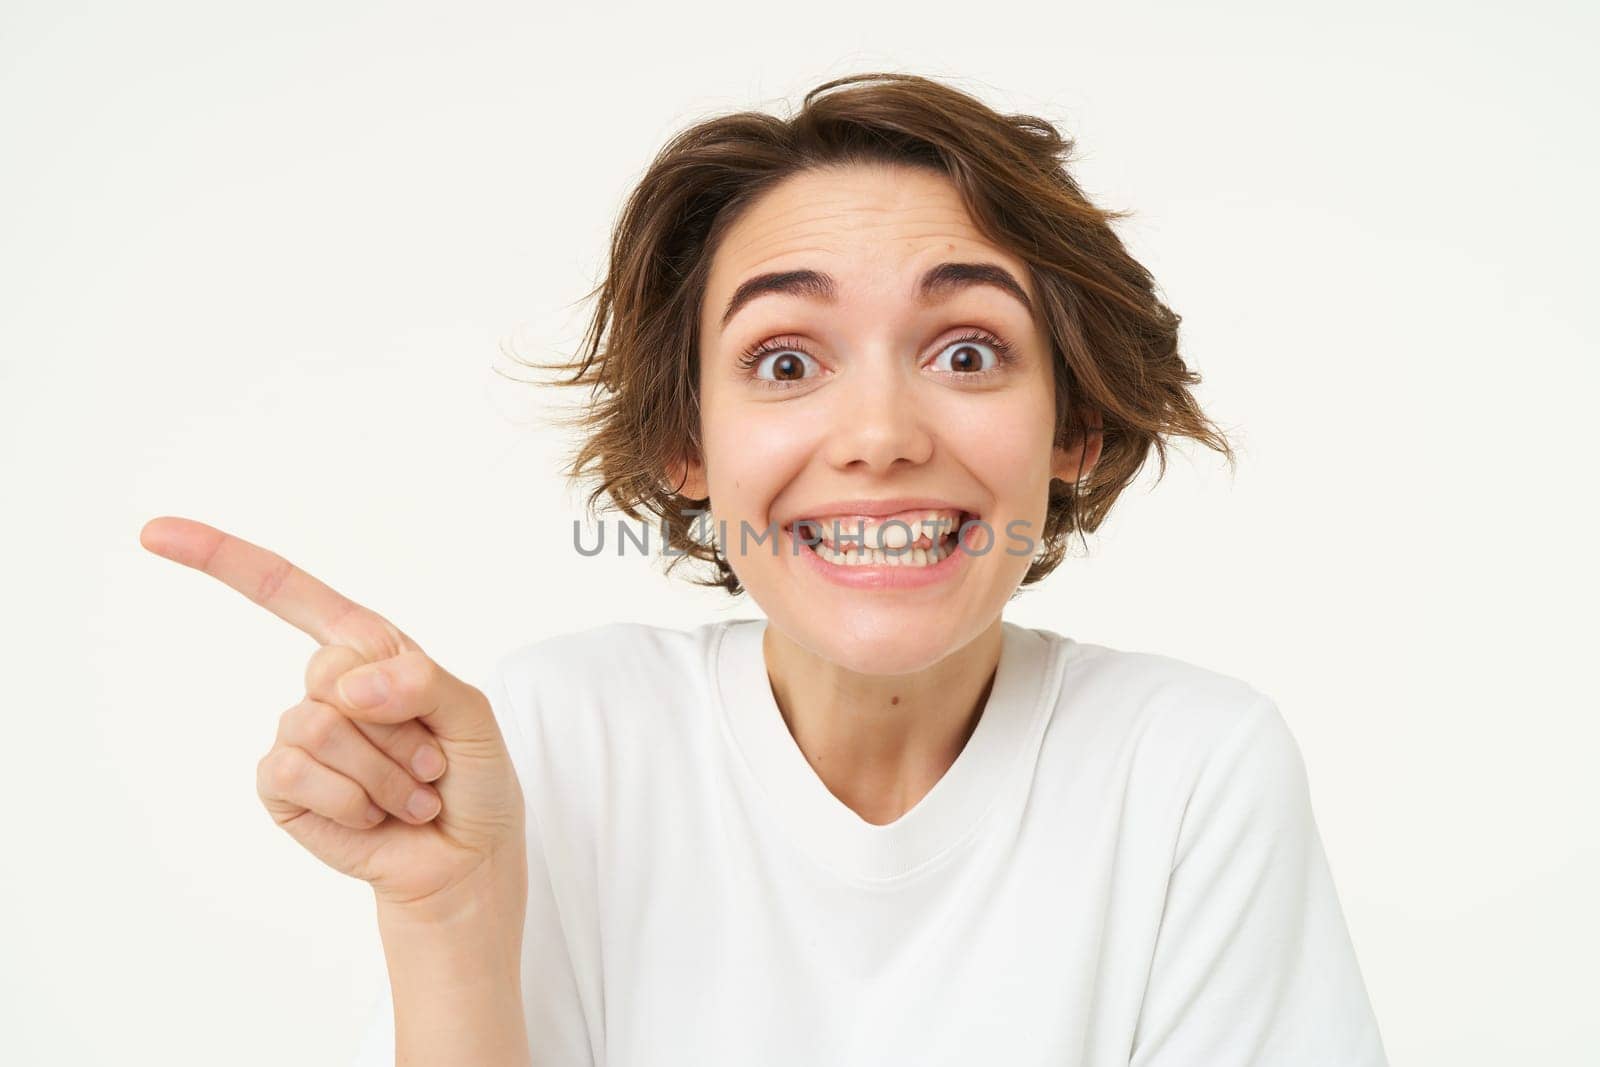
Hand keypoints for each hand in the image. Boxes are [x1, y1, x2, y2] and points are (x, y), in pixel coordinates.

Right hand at [139, 516, 525, 916]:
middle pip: (329, 671)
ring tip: (409, 792)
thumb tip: (349, 687)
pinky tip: (374, 815)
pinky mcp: (282, 787)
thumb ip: (424, 682)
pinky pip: (297, 773)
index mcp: (368, 648)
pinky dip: (352, 800)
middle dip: (396, 725)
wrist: (464, 858)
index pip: (288, 591)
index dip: (223, 558)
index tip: (153, 533)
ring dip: (383, 771)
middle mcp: (327, 686)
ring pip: (318, 727)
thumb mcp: (473, 715)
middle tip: (428, 758)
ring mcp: (298, 737)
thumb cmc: (472, 777)